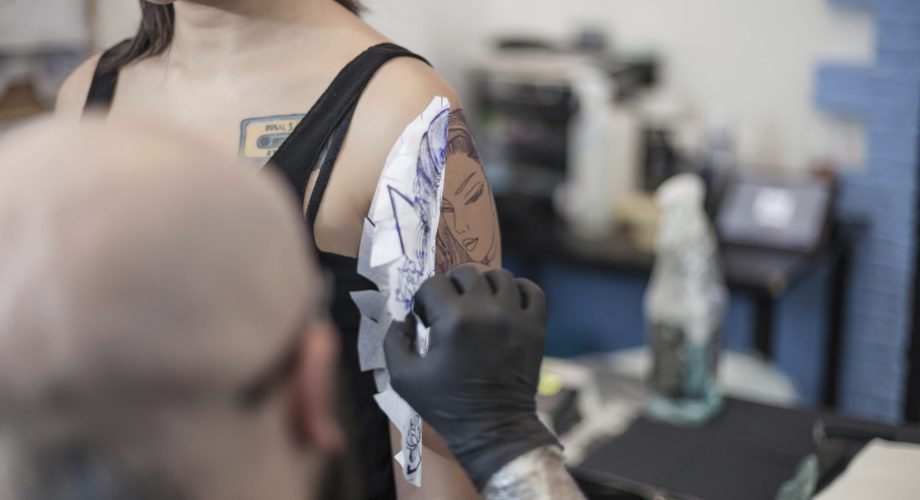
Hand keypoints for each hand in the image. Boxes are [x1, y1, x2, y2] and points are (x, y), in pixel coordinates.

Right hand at [385, 265, 558, 489]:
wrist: (494, 429)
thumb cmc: (446, 405)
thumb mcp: (403, 378)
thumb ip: (393, 341)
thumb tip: (404, 318)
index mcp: (453, 320)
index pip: (433, 283)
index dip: (424, 300)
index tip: (425, 319)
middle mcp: (487, 310)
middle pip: (466, 273)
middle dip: (451, 287)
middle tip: (449, 311)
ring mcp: (516, 316)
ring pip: (500, 276)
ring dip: (484, 286)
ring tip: (477, 306)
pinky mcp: (536, 326)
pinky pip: (532, 290)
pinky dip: (519, 290)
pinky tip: (505, 304)